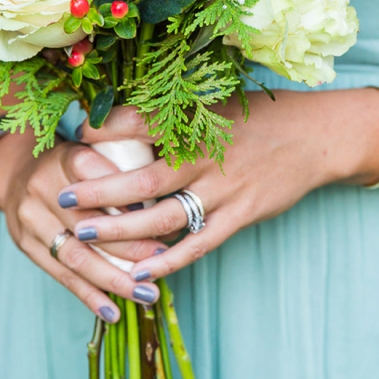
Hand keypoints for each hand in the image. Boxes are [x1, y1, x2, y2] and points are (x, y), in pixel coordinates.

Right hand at [0, 130, 168, 320]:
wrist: (17, 172)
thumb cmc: (75, 164)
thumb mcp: (97, 150)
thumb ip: (127, 165)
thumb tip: (170, 203)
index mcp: (68, 158)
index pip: (104, 181)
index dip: (132, 202)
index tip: (163, 220)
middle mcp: (44, 186)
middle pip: (91, 223)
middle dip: (131, 247)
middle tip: (163, 261)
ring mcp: (31, 218)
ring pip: (77, 255)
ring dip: (114, 280)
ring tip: (146, 294)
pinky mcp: (26, 244)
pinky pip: (61, 275)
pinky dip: (89, 295)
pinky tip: (112, 311)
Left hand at [58, 89, 378, 285]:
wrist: (314, 136)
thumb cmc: (257, 118)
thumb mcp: (214, 105)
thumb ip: (170, 116)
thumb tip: (114, 120)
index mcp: (196, 122)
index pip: (139, 125)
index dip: (103, 132)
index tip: (71, 139)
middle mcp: (206, 157)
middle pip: (143, 180)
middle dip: (100, 192)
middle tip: (64, 200)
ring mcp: (224, 190)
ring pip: (164, 217)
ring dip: (122, 229)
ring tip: (85, 236)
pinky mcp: (241, 215)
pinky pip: (199, 244)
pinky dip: (169, 260)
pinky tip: (140, 274)